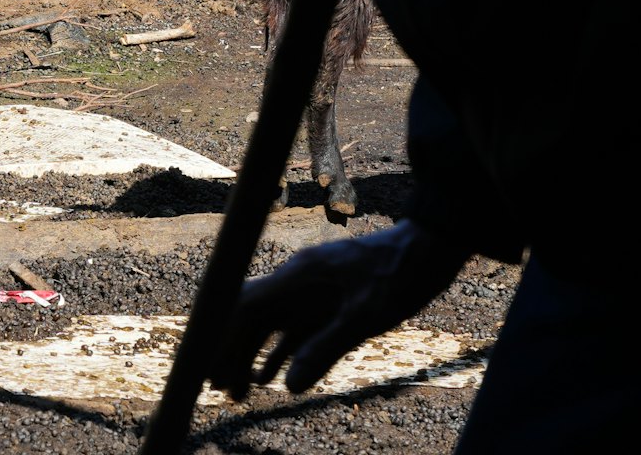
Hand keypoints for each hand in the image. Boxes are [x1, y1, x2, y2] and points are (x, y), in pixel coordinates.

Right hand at [206, 220, 470, 398]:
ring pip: (269, 326)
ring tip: (239, 393)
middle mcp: (296, 282)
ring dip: (251, 356)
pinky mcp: (328, 302)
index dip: (222, 335)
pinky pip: (293, 329)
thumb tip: (290, 387)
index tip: (209, 363)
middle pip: (250, 318)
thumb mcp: (366, 316)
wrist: (431, 248)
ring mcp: (311, 291)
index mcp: (298, 276)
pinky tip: (271, 378)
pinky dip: (279, 353)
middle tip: (220, 390)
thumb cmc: (400, 275)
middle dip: (231, 352)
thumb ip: (326, 349)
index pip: (243, 305)